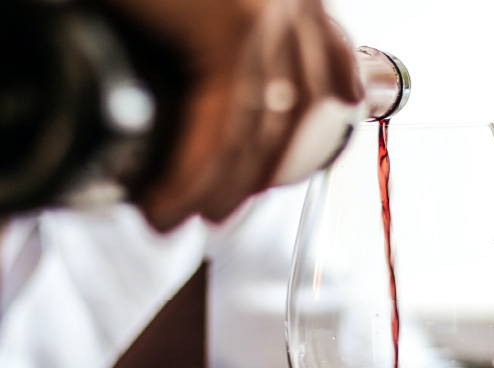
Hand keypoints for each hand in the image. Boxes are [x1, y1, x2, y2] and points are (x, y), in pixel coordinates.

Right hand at [102, 0, 361, 229]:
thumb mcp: (178, 10)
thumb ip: (192, 26)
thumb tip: (181, 73)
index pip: (329, 51)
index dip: (327, 102)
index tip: (301, 141)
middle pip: (293, 106)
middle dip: (253, 172)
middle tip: (214, 211)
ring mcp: (266, 9)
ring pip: (257, 128)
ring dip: (216, 187)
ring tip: (177, 220)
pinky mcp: (231, 28)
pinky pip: (219, 126)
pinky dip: (189, 175)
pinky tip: (164, 203)